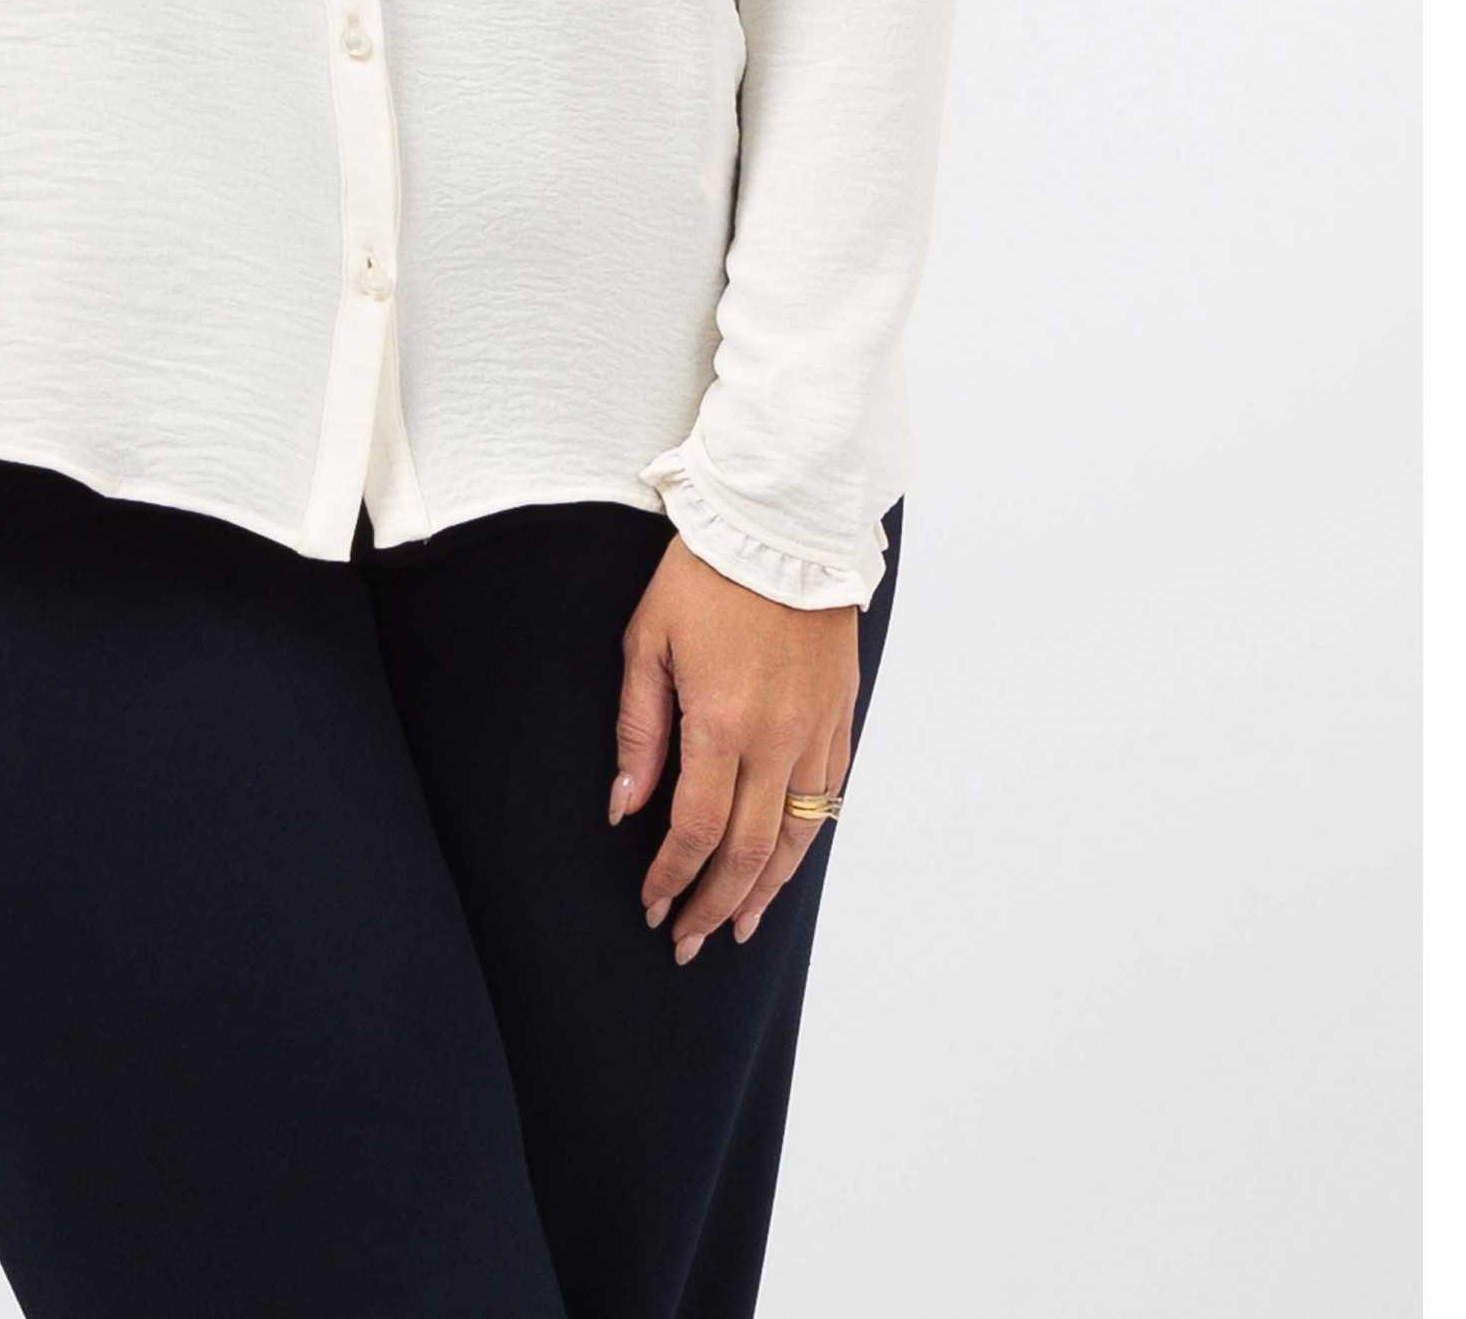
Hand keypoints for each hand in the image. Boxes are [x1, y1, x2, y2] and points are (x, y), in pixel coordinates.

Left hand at [610, 532, 858, 961]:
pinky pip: (828, 796)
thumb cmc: (704, 575)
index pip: (698, 829)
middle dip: (714, 902)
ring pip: (796, 835)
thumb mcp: (648, 641)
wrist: (783, 525)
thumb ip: (639, 730)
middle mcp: (777, 739)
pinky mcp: (840, 716)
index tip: (652, 904)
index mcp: (723, 722)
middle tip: (689, 941)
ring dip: (766, 888)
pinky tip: (784, 861)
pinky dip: (804, 840)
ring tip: (738, 924)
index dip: (673, 876)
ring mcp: (816, 731)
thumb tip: (625, 808)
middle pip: (749, 850)